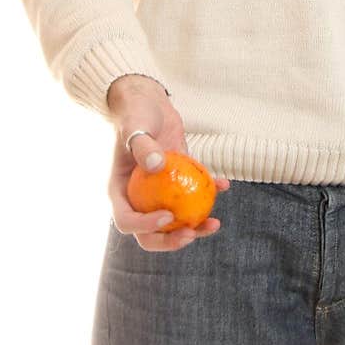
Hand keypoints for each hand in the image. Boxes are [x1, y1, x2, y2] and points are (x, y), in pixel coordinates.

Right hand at [106, 74, 229, 251]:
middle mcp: (138, 198)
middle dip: (170, 241)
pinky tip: (224, 185)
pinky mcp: (177, 181)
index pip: (127, 221)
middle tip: (191, 234)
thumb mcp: (135, 126)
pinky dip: (209, 193)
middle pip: (150, 233)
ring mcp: (158, 193)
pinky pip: (193, 194)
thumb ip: (142, 146)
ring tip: (214, 225)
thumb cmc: (136, 113)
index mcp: (120, 191)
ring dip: (195, 228)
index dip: (145, 227)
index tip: (167, 217)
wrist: (149, 103)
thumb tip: (156, 166)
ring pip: (174, 221)